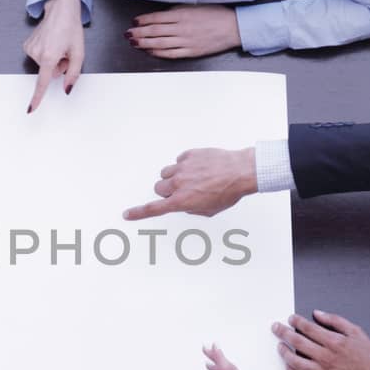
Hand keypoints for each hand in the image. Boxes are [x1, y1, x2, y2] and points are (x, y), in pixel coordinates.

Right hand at [23, 0, 84, 112]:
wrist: (60, 10)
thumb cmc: (70, 28)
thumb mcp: (79, 52)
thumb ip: (74, 74)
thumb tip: (67, 89)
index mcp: (49, 56)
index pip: (43, 82)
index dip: (37, 97)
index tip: (31, 108)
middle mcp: (36, 53)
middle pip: (50, 73)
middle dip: (59, 66)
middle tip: (64, 51)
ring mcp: (30, 48)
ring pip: (44, 65)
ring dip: (53, 58)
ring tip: (58, 44)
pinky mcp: (27, 45)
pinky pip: (38, 58)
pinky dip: (46, 53)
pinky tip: (50, 42)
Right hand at [124, 147, 257, 220]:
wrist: (241, 171)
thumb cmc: (229, 192)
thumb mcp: (210, 210)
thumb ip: (192, 209)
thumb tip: (186, 205)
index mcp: (182, 201)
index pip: (153, 208)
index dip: (138, 213)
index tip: (127, 214)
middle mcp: (178, 184)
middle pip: (158, 188)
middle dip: (166, 191)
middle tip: (181, 190)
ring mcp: (183, 168)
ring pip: (165, 173)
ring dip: (173, 177)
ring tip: (191, 178)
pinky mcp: (189, 155)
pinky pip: (179, 161)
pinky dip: (185, 165)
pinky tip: (200, 168)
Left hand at [126, 5, 239, 58]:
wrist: (233, 27)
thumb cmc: (216, 13)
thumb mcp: (195, 5)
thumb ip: (178, 10)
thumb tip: (161, 15)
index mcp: (182, 14)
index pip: (157, 18)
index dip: (143, 20)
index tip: (134, 21)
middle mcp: (182, 28)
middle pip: (155, 31)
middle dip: (139, 33)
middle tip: (128, 34)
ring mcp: (186, 41)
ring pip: (160, 43)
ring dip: (145, 43)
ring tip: (134, 43)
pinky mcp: (190, 51)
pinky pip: (170, 53)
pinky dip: (158, 52)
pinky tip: (150, 51)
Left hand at [275, 311, 369, 369]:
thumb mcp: (357, 332)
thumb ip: (336, 321)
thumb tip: (318, 314)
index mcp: (335, 342)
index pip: (308, 328)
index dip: (296, 322)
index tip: (291, 319)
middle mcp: (326, 357)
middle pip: (297, 342)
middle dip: (283, 332)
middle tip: (276, 328)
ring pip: (294, 361)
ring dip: (283, 352)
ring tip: (280, 346)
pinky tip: (288, 364)